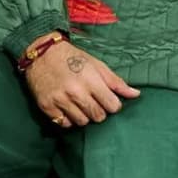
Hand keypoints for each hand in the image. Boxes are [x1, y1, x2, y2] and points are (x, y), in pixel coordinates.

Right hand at [23, 41, 139, 127]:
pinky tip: (67, 107)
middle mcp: (75, 92)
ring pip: (82, 122)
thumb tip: (136, 94)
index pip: (112, 106)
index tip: (108, 100)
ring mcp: (60, 100)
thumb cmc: (72, 58)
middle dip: (99, 111)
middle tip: (93, 102)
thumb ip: (116, 82)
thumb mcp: (96, 65)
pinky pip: (64, 123)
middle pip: (98, 116)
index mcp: (91, 80)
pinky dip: (68, 118)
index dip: (113, 105)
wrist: (42, 53)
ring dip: (84, 116)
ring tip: (80, 104)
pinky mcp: (47, 107)